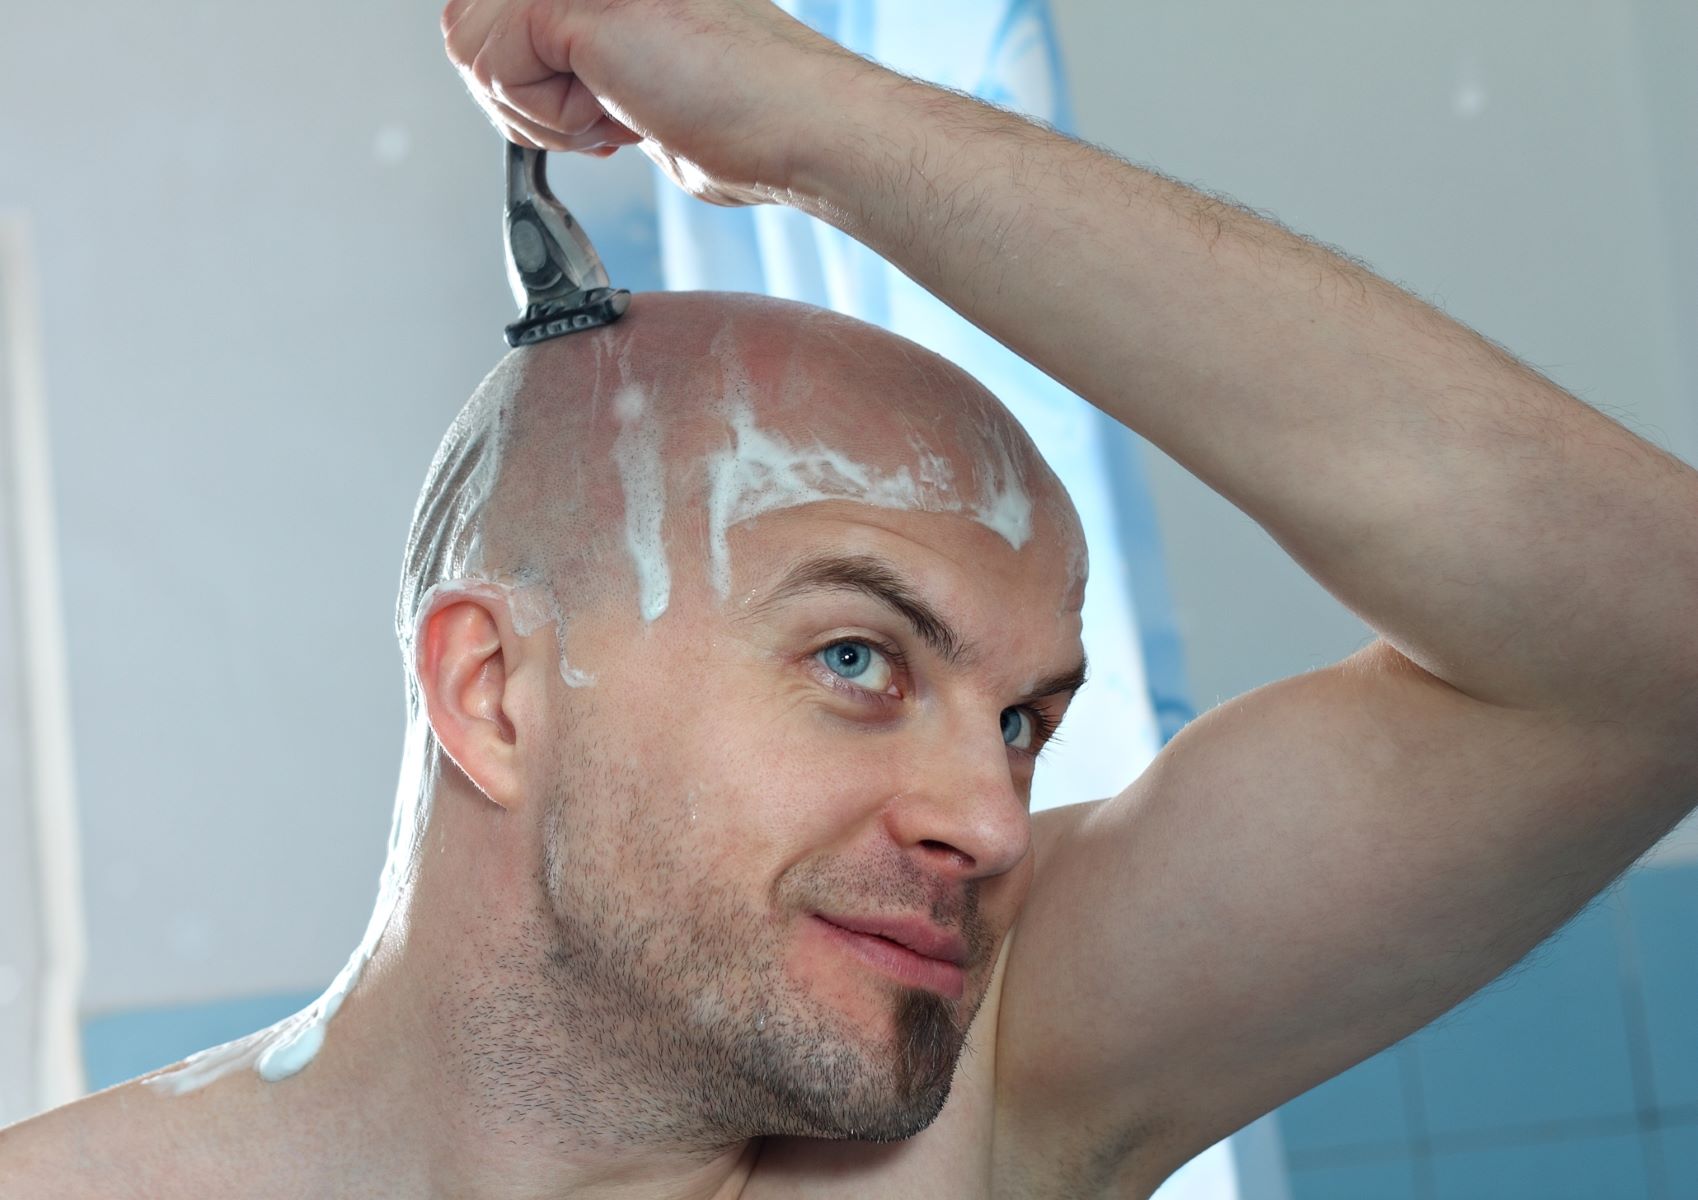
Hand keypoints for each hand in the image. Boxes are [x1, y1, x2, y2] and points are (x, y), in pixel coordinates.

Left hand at [441, 0, 865, 204]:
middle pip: (466, 24)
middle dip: (517, 96)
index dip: (522, 78)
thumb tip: (528, 77)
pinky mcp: (572, 2)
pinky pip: (497, 71)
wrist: (801, 125)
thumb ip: (578, 60)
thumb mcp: (636, 78)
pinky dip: (552, 119)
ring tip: (615, 112)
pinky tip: (620, 111)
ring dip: (537, 110)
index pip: (492, 14)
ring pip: (470, 45)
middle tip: (601, 115)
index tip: (598, 107)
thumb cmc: (747, 115)